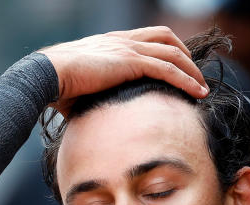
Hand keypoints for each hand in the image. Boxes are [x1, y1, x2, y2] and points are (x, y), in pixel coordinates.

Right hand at [41, 26, 208, 115]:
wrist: (46, 75)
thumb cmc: (56, 87)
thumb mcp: (80, 89)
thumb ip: (95, 98)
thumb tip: (98, 122)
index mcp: (111, 42)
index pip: (147, 38)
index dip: (166, 51)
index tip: (178, 71)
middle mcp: (122, 40)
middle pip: (166, 38)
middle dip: (185, 56)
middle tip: (195, 78)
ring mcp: (128, 48)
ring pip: (173, 53)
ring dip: (192, 71)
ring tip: (203, 89)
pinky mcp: (131, 62)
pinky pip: (168, 68)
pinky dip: (187, 80)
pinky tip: (198, 93)